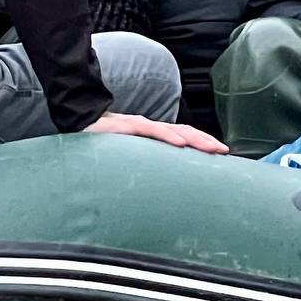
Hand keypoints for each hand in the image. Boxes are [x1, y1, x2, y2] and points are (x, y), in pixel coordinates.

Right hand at [86, 112, 228, 152]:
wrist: (76, 119)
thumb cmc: (99, 140)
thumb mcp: (124, 153)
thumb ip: (140, 161)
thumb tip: (154, 180)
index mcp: (150, 133)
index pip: (182, 135)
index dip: (201, 142)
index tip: (219, 153)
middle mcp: (148, 127)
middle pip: (184, 131)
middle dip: (206, 141)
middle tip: (225, 152)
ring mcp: (138, 125)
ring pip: (173, 130)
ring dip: (195, 139)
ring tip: (211, 148)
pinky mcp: (126, 126)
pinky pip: (150, 130)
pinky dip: (168, 136)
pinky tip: (181, 143)